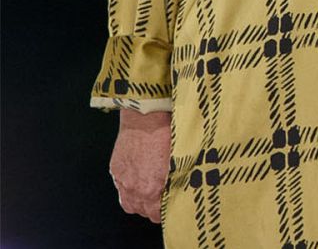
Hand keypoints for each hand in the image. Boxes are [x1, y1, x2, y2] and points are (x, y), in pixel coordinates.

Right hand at [110, 108, 170, 223]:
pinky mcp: (115, 170)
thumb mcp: (180, 162)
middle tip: (165, 200)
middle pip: (144, 212)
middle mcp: (134, 189)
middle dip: (155, 209)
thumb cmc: (166, 136)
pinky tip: (139, 183)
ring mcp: (122, 180)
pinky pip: (121, 190)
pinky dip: (130, 191)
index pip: (158, 215)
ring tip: (151, 195)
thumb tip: (184, 192)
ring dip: (141, 203)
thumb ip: (178, 182)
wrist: (145, 119)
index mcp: (152, 189)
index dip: (167, 211)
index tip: (174, 206)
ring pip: (131, 204)